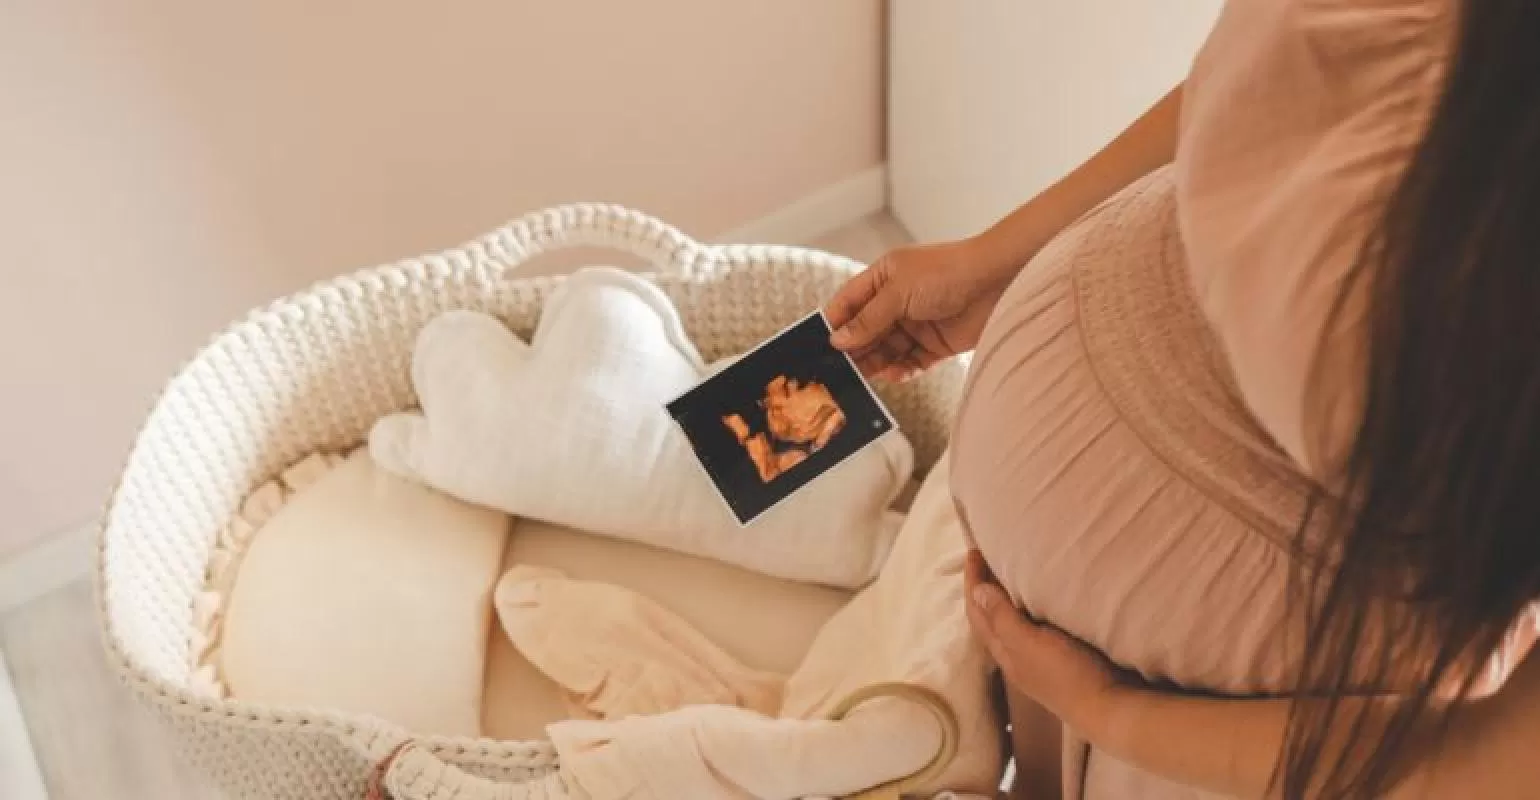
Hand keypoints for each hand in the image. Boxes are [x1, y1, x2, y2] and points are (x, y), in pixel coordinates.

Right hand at [824, 237, 1015, 381]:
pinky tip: (893, 374)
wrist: (999, 281)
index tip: (819, 345)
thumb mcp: (898, 291)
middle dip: (852, 349)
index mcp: (884, 277)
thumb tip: (838, 340)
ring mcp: (917, 323)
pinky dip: (901, 370)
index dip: (834, 323)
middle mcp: (897, 301)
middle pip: (865, 330)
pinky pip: (910, 362)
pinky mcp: (936, 344)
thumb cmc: (948, 272)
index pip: (849, 303)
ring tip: (863, 377)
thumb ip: (868, 319)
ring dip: (875, 363)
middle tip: (837, 370)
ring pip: (886, 350)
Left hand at [964, 550, 1128, 736]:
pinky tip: (1039, 602)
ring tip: (1009, 572)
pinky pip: (1032, 628)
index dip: (972, 581)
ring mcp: (1037, 661)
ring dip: (1004, 598)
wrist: (1111, 709)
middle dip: (984, 587)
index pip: (978, 612)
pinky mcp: (1058, 660)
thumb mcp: (1033, 644)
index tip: (973, 550)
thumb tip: (976, 591)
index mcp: (1005, 652)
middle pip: (990, 618)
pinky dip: (1027, 609)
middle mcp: (1016, 657)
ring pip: (1010, 624)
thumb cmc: (1070, 674)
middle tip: (988, 556)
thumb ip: (1003, 620)